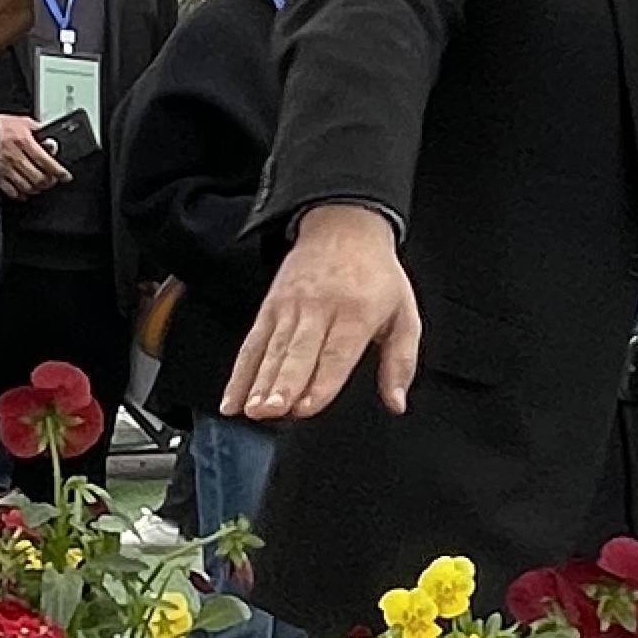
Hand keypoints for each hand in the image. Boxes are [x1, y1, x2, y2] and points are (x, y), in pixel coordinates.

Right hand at [0, 113, 71, 196]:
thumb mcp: (21, 121)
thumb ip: (37, 129)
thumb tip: (50, 139)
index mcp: (23, 141)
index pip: (47, 161)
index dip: (59, 172)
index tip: (65, 176)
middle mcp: (15, 157)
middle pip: (39, 178)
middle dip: (49, 182)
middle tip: (52, 180)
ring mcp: (5, 169)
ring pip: (27, 187)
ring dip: (37, 188)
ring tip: (39, 185)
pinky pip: (12, 192)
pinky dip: (21, 194)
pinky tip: (24, 190)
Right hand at [233, 204, 419, 422]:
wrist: (343, 226)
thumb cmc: (375, 275)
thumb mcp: (404, 314)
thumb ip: (401, 362)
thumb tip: (397, 402)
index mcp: (357, 314)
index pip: (336, 353)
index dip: (320, 383)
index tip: (305, 407)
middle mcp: (320, 309)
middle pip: (298, 352)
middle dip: (282, 384)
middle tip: (271, 410)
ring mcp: (290, 307)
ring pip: (272, 350)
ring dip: (258, 382)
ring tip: (250, 409)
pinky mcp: (270, 307)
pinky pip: (253, 344)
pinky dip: (240, 373)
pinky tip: (233, 398)